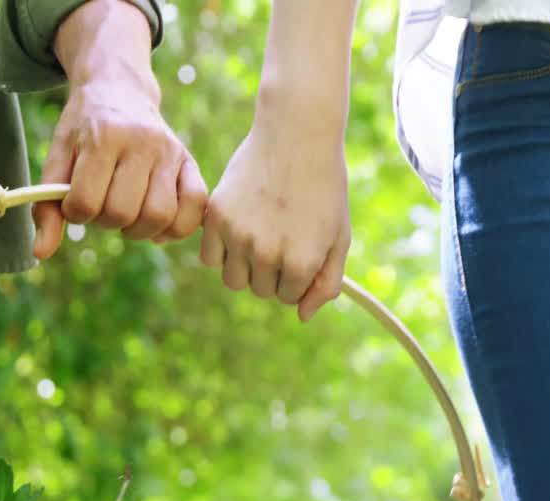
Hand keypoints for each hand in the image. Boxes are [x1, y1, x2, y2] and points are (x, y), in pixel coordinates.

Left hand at [33, 0, 206, 258]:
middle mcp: (142, 142)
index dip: (75, 213)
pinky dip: (177, 228)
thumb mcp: (57, 157)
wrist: (119, 89)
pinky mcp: (190, 162)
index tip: (75, 202)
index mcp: (103, 137)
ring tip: (128, 216)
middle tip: (102, 207)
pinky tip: (158, 226)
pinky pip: (196, 208)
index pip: (85, 203)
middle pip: (123, 213)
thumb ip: (47, 206)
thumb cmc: (83, 130)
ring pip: (160, 216)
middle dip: (106, 222)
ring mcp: (170, 152)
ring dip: (139, 229)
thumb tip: (41, 254)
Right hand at [201, 116, 350, 322]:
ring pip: (234, 281)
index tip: (303, 247)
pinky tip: (239, 228)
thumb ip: (326, 283)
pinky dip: (222, 252)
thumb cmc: (324, 189)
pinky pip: (210, 259)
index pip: (290, 298)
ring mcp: (238, 235)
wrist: (297, 136)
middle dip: (274, 273)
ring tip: (261, 236)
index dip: (298, 276)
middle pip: (262, 291)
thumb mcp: (339, 237)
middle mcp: (267, 254)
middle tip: (284, 235)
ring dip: (247, 268)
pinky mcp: (216, 217)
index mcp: (301, 263)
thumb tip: (302, 316)